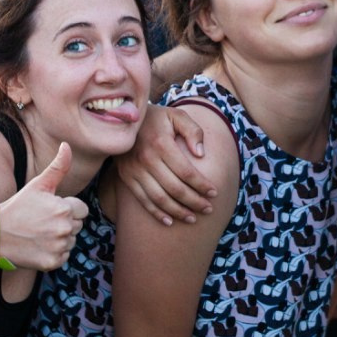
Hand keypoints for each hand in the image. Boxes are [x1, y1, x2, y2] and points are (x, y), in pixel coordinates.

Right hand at [0, 143, 87, 270]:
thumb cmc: (17, 206)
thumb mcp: (38, 184)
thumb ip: (58, 166)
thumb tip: (67, 145)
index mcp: (64, 209)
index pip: (82, 210)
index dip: (66, 209)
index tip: (48, 210)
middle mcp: (64, 229)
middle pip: (77, 226)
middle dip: (63, 223)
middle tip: (41, 223)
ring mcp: (58, 247)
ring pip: (71, 241)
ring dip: (59, 239)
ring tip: (38, 234)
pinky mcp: (51, 263)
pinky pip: (63, 257)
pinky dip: (53, 253)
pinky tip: (37, 247)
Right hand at [115, 104, 213, 225]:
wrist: (121, 119)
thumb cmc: (157, 118)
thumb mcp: (176, 116)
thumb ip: (193, 130)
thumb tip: (201, 153)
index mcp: (161, 143)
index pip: (186, 172)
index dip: (202, 185)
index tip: (214, 193)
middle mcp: (146, 159)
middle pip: (175, 188)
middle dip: (194, 202)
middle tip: (208, 209)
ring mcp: (134, 170)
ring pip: (159, 198)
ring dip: (177, 212)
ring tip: (192, 218)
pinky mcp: (126, 177)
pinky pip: (142, 200)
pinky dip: (156, 213)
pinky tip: (169, 221)